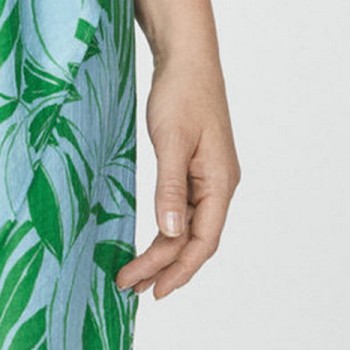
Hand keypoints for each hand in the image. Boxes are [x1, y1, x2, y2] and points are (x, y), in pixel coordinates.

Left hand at [115, 54, 239, 298]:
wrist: (187, 58)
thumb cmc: (182, 94)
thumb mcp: (171, 142)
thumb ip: (169, 189)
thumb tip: (169, 234)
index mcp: (220, 182)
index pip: (203, 241)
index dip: (179, 270)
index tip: (153, 291)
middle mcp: (219, 185)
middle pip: (194, 240)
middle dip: (164, 267)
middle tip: (129, 287)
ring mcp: (208, 178)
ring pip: (187, 228)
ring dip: (163, 252)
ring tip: (134, 274)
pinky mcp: (195, 169)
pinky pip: (182, 211)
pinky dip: (165, 230)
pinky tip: (150, 242)